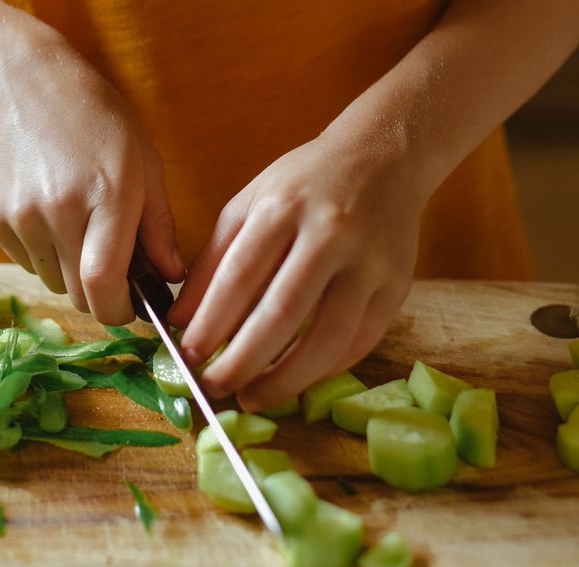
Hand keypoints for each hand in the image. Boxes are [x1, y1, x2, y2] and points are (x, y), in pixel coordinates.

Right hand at [0, 44, 183, 324]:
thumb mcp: (144, 164)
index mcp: (107, 196)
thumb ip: (159, 227)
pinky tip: (49, 214)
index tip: (129, 310)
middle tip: (112, 268)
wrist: (23, 85)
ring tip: (77, 227)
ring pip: (53, 282)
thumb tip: (170, 278)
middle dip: (100, 294)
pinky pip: (27, 263)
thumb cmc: (97, 122)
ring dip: (70, 272)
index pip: (104, 284)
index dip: (118, 311)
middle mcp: (59, 211)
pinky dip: (44, 254)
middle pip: (78, 294)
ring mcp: (21, 217)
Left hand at [168, 131, 425, 411]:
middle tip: (214, 388)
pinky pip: (360, 341)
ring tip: (254, 397)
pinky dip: (325, 369)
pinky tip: (296, 380)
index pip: (239, 277)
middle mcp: (331, 233)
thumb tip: (180, 321)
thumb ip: (213, 262)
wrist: (385, 157)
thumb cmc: (304, 185)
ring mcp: (370, 262)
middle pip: (282, 312)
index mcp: (284, 207)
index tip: (188, 356)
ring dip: (287, 378)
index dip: (211, 323)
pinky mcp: (398, 285)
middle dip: (243, 361)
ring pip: (328, 336)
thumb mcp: (248, 205)